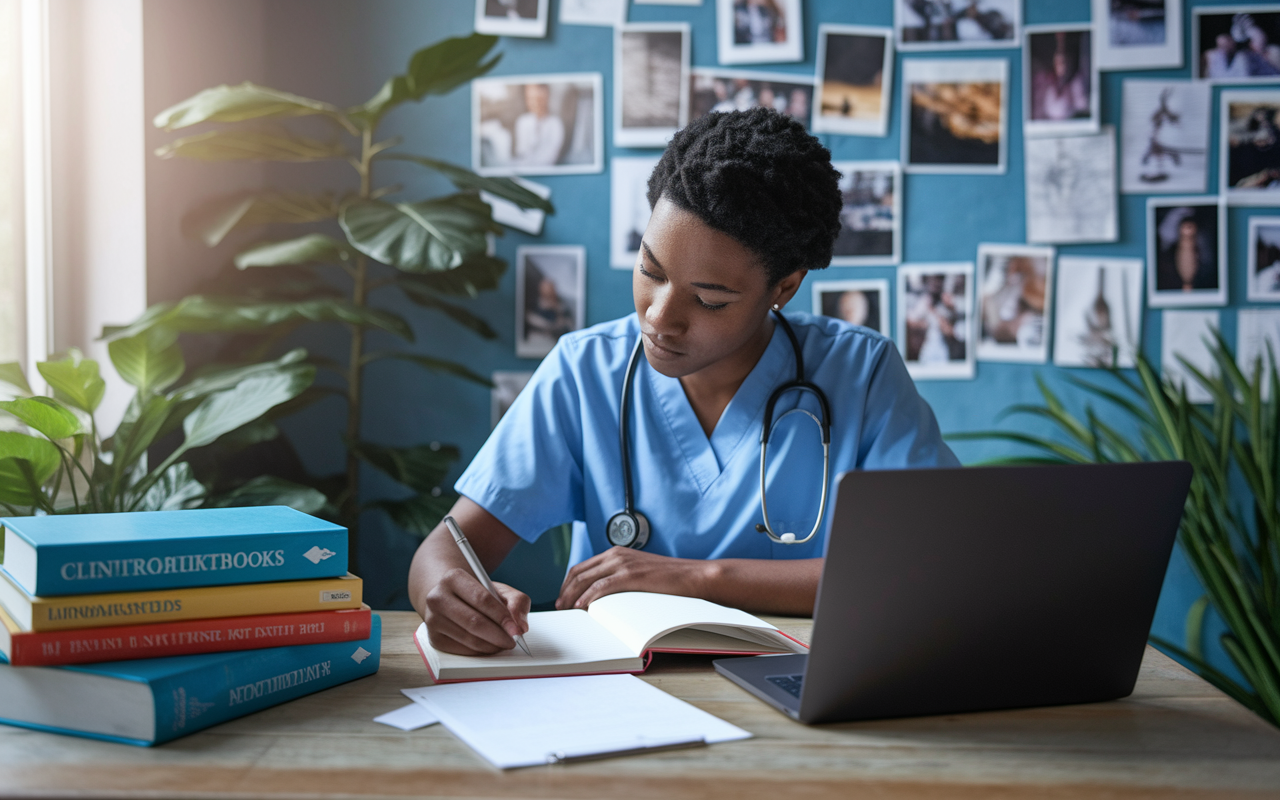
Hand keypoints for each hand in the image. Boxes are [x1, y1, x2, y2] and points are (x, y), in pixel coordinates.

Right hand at [422, 567, 530, 655]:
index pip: (481, 599)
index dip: (502, 616)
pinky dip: (480, 651)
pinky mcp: (434, 638)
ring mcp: (433, 620)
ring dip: (492, 645)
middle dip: (498, 635)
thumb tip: (521, 626)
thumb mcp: (499, 590)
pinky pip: (462, 650)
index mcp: (453, 578)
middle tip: (513, 640)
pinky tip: (489, 645)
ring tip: (503, 643)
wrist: (451, 599)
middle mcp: (437, 597)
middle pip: (474, 622)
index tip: (516, 629)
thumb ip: (517, 602)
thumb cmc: (477, 595)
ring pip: (469, 638)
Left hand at [556, 547, 711, 609]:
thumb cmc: (669, 577)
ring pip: (586, 579)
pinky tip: (582, 607)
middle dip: (565, 590)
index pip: (582, 567)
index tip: (564, 597)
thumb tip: (605, 593)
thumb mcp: (639, 571)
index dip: (568, 583)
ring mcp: (623, 564)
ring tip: (566, 609)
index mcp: (616, 552)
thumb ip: (621, 576)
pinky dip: (588, 597)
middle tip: (560, 606)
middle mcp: (616, 555)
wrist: (692, 575)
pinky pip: (602, 587)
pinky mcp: (631, 576)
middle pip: (579, 573)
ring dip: (572, 595)